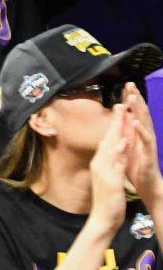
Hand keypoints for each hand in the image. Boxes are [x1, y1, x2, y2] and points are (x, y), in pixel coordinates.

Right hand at [88, 106, 129, 237]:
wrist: (104, 218)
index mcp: (100, 162)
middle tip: (119, 104)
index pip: (107, 139)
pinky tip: (124, 141)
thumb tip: (109, 150)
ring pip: (111, 147)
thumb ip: (109, 162)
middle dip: (114, 122)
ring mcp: (104, 171)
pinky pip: (116, 163)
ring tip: (122, 117)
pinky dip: (119, 151)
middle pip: (107, 139)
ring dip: (116, 131)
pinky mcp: (111, 179)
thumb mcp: (107, 177)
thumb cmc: (108, 198)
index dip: (113, 124)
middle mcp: (100, 163)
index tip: (119, 109)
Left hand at [123, 83, 161, 207]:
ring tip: (133, 97)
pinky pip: (146, 140)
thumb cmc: (135, 167)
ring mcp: (147, 144)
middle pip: (140, 114)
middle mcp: (144, 136)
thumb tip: (120, 120)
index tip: (124, 86)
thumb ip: (124, 134)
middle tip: (130, 84)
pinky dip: (141, 130)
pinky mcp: (149, 153)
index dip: (129, 101)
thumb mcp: (126, 147)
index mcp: (136, 134)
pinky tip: (136, 122)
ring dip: (139, 110)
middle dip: (135, 99)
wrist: (146, 186)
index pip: (133, 114)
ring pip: (144, 123)